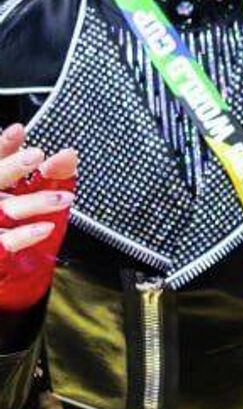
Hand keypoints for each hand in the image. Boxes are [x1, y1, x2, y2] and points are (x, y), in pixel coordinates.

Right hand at [0, 123, 76, 313]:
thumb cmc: (21, 229)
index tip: (18, 130)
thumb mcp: (38, 198)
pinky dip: (25, 236)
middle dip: (12, 168)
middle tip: (35, 155)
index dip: (2, 147)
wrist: (10, 278)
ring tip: (62, 197)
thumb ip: (52, 175)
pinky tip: (44, 228)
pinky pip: (5, 244)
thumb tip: (69, 155)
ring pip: (4, 211)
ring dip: (33, 202)